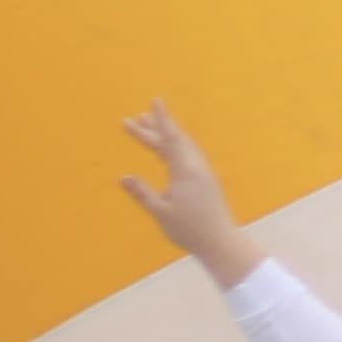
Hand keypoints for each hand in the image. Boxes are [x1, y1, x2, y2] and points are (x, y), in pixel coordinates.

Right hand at [116, 102, 264, 279]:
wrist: (219, 241)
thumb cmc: (188, 229)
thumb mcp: (160, 213)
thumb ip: (142, 194)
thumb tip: (122, 177)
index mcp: (185, 171)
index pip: (169, 139)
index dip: (160, 120)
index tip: (154, 101)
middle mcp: (195, 167)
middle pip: (173, 140)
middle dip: (154, 128)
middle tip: (133, 118)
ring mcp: (202, 173)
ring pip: (181, 147)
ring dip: (164, 136)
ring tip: (147, 129)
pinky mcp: (204, 180)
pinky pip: (186, 155)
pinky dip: (172, 147)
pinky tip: (166, 151)